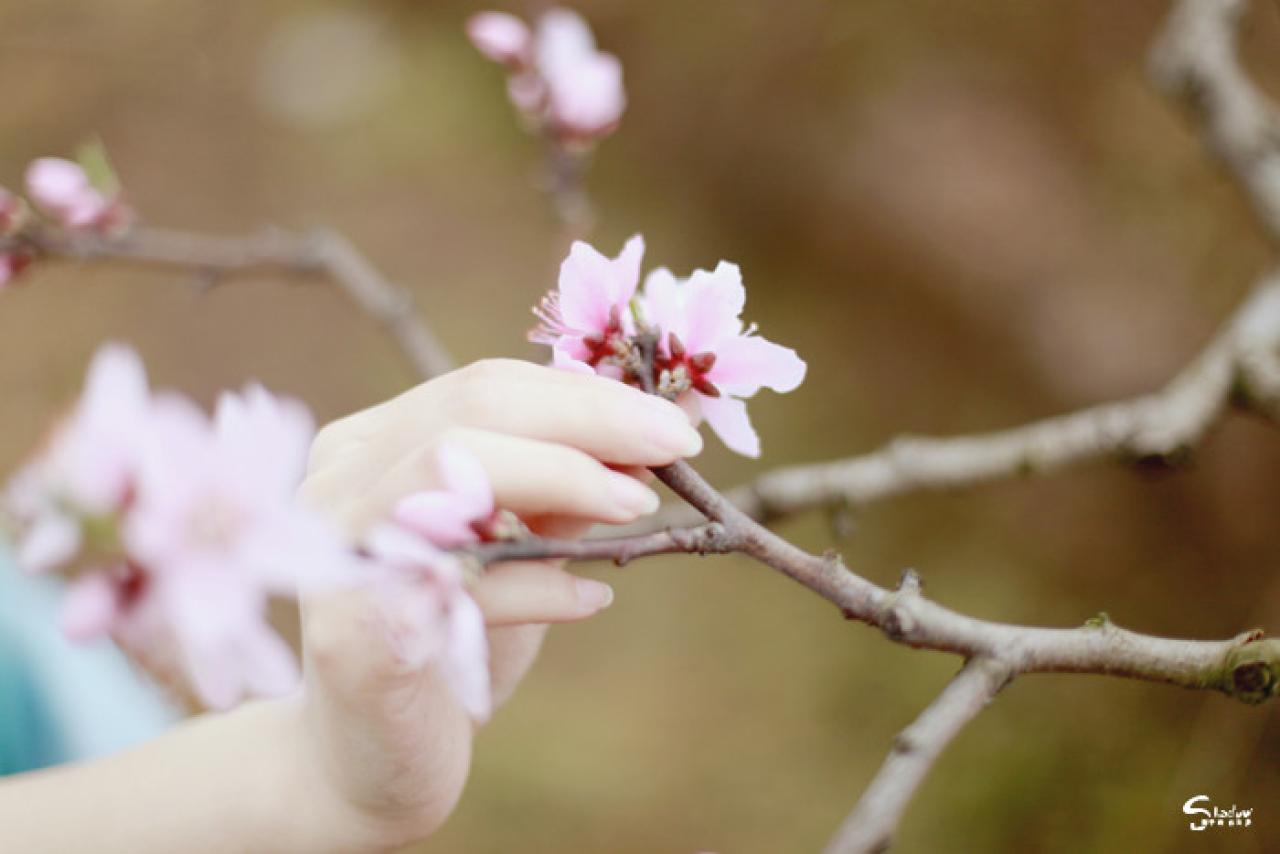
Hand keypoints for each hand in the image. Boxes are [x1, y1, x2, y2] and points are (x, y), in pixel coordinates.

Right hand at [293, 359, 702, 848]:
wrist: (369, 763)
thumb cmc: (451, 639)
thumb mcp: (519, 547)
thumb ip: (569, 487)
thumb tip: (664, 428)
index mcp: (375, 445)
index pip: (488, 387)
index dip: (587, 395)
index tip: (673, 422)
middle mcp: (341, 482)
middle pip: (473, 409)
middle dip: (591, 419)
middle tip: (675, 447)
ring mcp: (338, 551)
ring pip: (448, 465)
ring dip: (563, 477)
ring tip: (637, 507)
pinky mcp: (352, 633)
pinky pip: (457, 586)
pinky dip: (538, 587)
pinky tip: (592, 600)